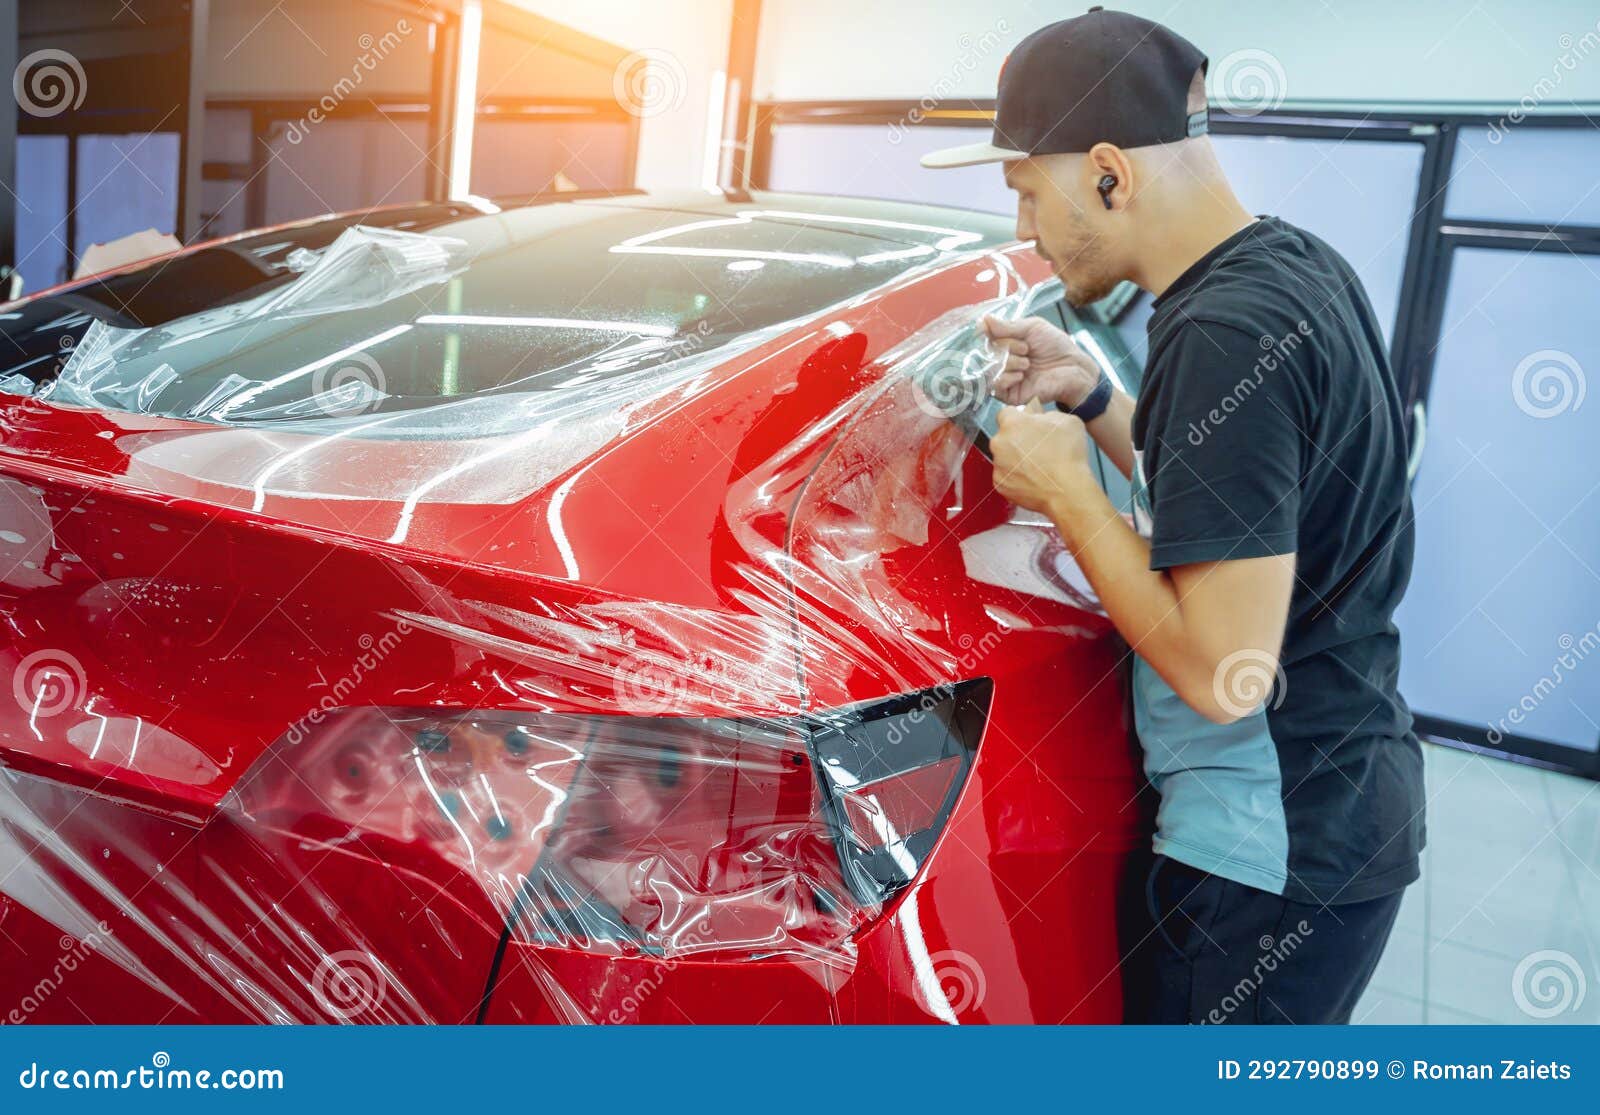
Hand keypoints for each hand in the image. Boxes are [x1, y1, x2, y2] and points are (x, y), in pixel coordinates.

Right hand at [981, 314, 1103, 408]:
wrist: (1072, 368)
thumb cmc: (1056, 347)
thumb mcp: (1033, 328)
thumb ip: (1008, 325)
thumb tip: (984, 320)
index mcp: (1005, 342)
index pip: (984, 337)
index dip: (987, 332)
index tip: (990, 329)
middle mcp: (1002, 359)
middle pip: (986, 351)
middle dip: (1007, 347)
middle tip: (1026, 349)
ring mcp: (1004, 377)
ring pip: (989, 368)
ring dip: (1009, 362)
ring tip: (1027, 363)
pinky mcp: (1008, 394)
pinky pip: (994, 386)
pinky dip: (1006, 377)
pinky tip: (1021, 375)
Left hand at [990, 401, 1093, 514]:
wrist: (1066, 490)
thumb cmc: (1067, 456)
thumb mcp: (1065, 420)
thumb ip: (1045, 415)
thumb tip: (1038, 417)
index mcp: (1012, 423)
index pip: (1006, 413)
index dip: (1019, 418)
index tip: (1027, 425)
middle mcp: (999, 443)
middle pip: (1004, 436)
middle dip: (1017, 439)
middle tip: (1037, 447)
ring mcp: (998, 465)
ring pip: (1004, 457)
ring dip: (1016, 458)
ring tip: (1038, 465)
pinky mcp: (1000, 483)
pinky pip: (1006, 475)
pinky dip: (1016, 476)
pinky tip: (1033, 477)